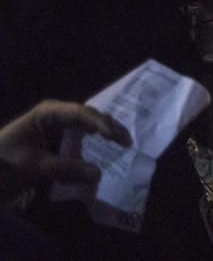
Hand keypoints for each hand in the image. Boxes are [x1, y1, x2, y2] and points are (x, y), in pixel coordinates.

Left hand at [0, 100, 131, 204]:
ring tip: (124, 144)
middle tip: (128, 141)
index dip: (100, 124)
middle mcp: (57, 114)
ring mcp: (59, 125)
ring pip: (89, 125)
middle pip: (89, 116)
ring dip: (105, 134)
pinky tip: (108, 150)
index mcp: (48, 113)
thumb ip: (67, 169)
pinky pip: (82, 137)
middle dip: (109, 127)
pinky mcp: (59, 138)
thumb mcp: (35, 167)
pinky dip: (96, 143)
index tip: (115, 137)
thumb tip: (99, 173)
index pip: (81, 113)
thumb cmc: (6, 163)